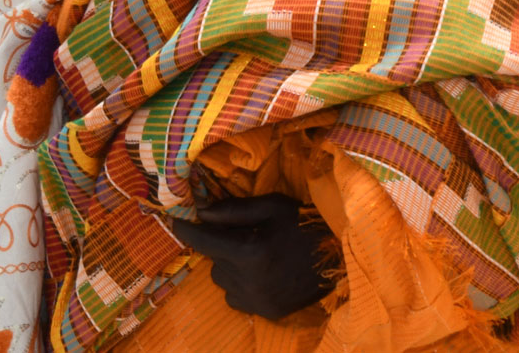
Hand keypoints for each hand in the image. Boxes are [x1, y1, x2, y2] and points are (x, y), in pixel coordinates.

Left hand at [172, 194, 335, 319]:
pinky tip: (262, 272)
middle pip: (214, 261)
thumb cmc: (305, 224)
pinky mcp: (265, 312)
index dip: (187, 230)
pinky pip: (236, 297)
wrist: (341, 256)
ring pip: (223, 280)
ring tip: (255, 253)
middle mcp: (248, 281)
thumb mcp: (272, 207)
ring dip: (231, 266)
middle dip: (222, 246)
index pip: (204, 241)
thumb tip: (201, 212)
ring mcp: (256, 301)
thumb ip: (233, 210)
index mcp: (249, 251)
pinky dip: (241, 284)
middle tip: (243, 234)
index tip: (177, 222)